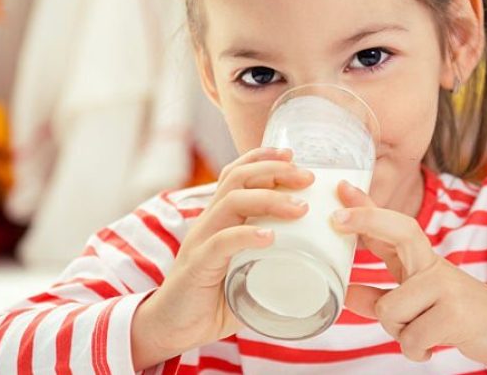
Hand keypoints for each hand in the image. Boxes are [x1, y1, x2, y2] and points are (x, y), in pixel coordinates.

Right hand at [133, 147, 313, 365]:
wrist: (171, 329)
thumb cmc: (212, 302)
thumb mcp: (246, 275)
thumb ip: (271, 264)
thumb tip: (315, 265)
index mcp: (218, 219)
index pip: (235, 174)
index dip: (262, 158)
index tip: (293, 157)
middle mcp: (208, 223)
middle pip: (237, 178)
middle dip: (274, 171)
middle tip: (307, 178)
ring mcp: (201, 242)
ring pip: (231, 202)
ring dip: (270, 199)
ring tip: (300, 208)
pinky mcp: (197, 266)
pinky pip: (221, 242)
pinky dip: (247, 235)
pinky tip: (270, 238)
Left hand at [333, 181, 486, 365]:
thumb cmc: (455, 313)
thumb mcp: (415, 302)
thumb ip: (381, 296)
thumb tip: (347, 294)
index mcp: (422, 260)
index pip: (394, 228)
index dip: (367, 210)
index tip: (343, 191)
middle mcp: (433, 265)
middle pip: (399, 233)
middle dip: (366, 221)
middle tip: (336, 220)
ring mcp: (445, 286)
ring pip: (390, 309)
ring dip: (398, 332)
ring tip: (419, 333)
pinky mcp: (454, 313)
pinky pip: (410, 337)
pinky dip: (416, 350)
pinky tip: (430, 346)